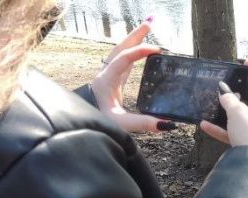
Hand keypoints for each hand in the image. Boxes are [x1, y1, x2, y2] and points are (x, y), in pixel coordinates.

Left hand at [92, 18, 172, 132]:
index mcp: (107, 80)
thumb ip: (143, 123)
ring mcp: (108, 77)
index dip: (140, 51)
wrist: (80, 126)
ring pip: (121, 53)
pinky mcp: (111, 83)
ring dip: (134, 41)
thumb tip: (167, 123)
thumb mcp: (121, 123)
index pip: (124, 59)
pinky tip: (140, 53)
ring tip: (146, 30)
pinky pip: (123, 63)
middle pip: (121, 48)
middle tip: (150, 22)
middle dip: (136, 35)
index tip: (158, 49)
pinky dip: (133, 54)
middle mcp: (106, 75)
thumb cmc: (96, 122)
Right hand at [199, 61, 247, 150]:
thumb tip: (224, 92)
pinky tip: (205, 125)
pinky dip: (222, 129)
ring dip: (228, 111)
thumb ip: (229, 100)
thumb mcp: (238, 113)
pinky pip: (235, 132)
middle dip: (241, 91)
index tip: (246, 63)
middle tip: (228, 85)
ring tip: (215, 104)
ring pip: (244, 116)